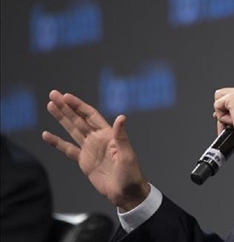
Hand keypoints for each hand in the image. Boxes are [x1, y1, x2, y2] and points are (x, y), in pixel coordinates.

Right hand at [42, 90, 148, 210]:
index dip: (78, 106)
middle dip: (66, 107)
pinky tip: (46, 135)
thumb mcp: (127, 155)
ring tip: (50, 106)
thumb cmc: (131, 174)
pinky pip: (68, 150)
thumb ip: (121, 137)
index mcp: (108, 135)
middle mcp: (98, 139)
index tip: (66, 96)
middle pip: (78, 119)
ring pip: (72, 130)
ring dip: (61, 118)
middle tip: (52, 94)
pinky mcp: (84, 162)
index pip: (90, 115)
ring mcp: (90, 149)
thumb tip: (121, 117)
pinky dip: (57, 142)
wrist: (126, 193)